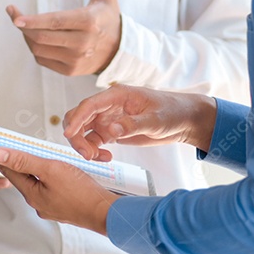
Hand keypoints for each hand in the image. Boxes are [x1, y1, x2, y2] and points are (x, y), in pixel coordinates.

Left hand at [0, 148, 119, 234]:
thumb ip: (24, 161)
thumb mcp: (50, 170)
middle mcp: (40, 203)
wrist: (105, 213)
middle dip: (17, 163)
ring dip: (36, 170)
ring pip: (39, 183)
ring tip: (35, 158)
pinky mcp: (65, 206)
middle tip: (10, 150)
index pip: (10, 172)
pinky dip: (51, 178)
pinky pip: (53, 188)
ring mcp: (53, 206)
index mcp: (32, 195)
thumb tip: (0, 155)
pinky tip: (59, 172)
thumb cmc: (81, 193)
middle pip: (24, 178)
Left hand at [7, 0, 120, 75]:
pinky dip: (35, 48)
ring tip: (25, 24)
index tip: (15, 17)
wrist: (119, 50)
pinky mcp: (70, 70)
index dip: (33, 20)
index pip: (55, 22)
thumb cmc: (109, 16)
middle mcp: (82, 43)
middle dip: (23, 26)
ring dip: (27, 36)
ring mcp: (75, 60)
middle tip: (13, 14)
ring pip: (38, 49)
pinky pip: (42, 59)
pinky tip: (36, 37)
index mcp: (89, 22)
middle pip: (41, 37)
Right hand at [63, 85, 218, 160]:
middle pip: (79, 118)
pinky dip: (94, 151)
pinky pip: (93, 142)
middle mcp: (108, 107)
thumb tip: (111, 130)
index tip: (69, 134)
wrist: (184, 120)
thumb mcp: (155, 119)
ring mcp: (108, 119)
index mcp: (116, 96)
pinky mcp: (111, 132)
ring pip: (83, 131)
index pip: (88, 106)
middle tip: (88, 154)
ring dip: (84, 146)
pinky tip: (106, 158)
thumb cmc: (172, 111)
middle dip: (76, 136)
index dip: (76, 120)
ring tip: (98, 158)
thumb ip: (132, 125)